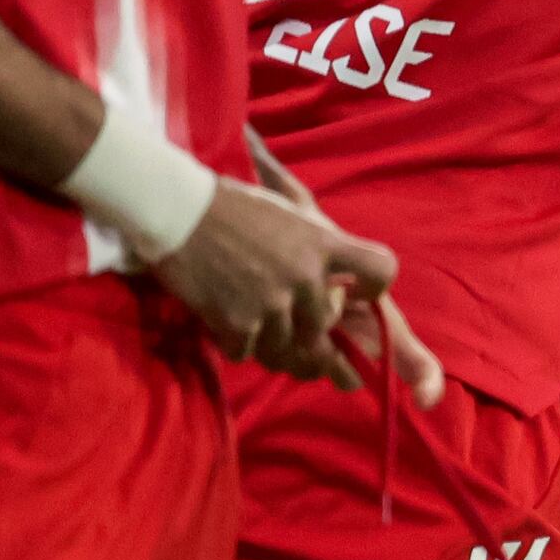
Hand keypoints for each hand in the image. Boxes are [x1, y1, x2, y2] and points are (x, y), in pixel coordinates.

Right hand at [152, 180, 402, 388]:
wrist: (177, 210)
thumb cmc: (231, 206)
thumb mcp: (288, 214)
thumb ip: (318, 244)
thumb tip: (339, 280)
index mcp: (322, 243)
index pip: (381, 270)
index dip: (372, 288)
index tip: (352, 292)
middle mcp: (305, 276)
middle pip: (326, 329)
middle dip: (309, 333)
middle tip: (284, 322)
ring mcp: (272, 304)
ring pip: (287, 350)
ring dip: (269, 343)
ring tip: (251, 324)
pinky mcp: (238, 324)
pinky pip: (247, 353)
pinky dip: (235, 343)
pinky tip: (223, 319)